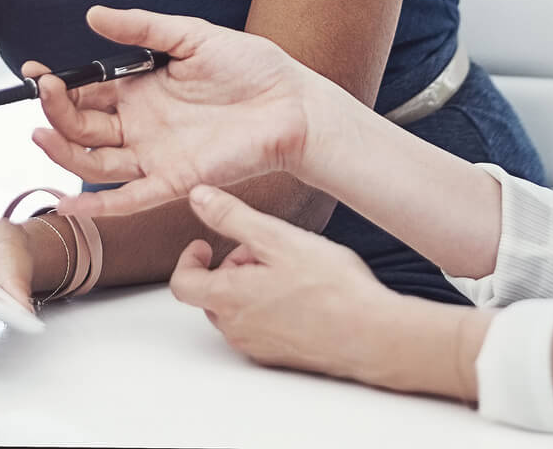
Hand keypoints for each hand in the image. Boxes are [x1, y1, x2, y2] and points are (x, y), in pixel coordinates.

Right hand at [29, 6, 346, 218]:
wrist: (292, 102)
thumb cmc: (250, 68)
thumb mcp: (191, 36)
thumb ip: (142, 27)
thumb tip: (94, 14)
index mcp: (141, 90)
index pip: (86, 91)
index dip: (58, 85)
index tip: (36, 72)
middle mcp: (141, 126)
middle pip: (83, 127)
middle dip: (57, 112)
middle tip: (45, 91)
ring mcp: (155, 155)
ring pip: (95, 162)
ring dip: (64, 151)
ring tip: (42, 134)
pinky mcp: (175, 181)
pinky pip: (129, 199)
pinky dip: (97, 205)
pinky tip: (67, 202)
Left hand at [171, 186, 484, 399]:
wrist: (371, 334)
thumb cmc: (329, 287)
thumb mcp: (277, 237)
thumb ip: (231, 216)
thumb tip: (198, 197)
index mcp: (227, 298)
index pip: (182, 283)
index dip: (189, 258)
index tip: (206, 244)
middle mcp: (237, 329)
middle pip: (212, 295)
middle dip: (230, 268)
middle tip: (264, 250)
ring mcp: (259, 346)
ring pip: (237, 311)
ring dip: (250, 286)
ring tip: (289, 268)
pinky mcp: (281, 356)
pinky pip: (261, 327)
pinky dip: (269, 307)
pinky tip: (303, 292)